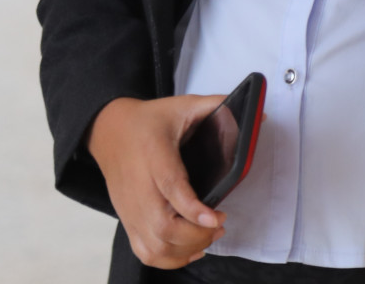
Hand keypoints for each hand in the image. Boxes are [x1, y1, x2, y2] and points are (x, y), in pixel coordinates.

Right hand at [85, 94, 227, 268]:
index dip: (193, 209)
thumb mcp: (182, 105)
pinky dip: (169, 259)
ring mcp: (132, 209)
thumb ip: (216, 107)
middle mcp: (140, 188)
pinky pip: (145, 252)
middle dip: (197, 235)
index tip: (216, 217)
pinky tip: (190, 249)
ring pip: (156, 246)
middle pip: (164, 227)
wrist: (108, 131)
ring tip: (208, 235)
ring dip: (187, 249)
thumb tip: (257, 115)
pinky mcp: (128, 220)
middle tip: (219, 223)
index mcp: (155, 156)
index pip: (172, 188)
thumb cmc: (146, 121)